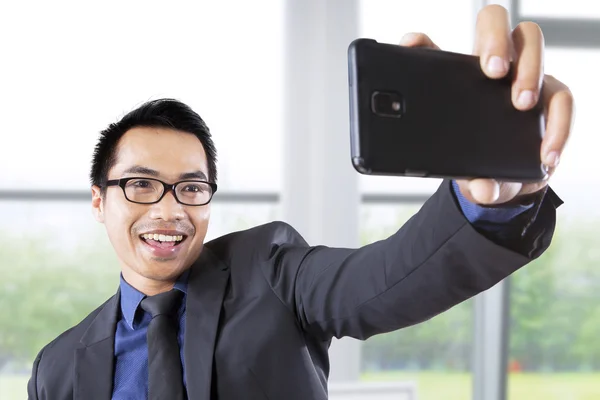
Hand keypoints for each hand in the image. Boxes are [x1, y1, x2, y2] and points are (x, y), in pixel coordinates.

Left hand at [399, 5, 573, 205]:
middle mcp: (491, 70)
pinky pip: (562, 97)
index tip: (414, 46)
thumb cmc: (477, 165)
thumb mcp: (465, 172)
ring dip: (529, 70)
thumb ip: (471, 179)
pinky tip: (547, 151)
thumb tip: (482, 188)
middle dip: (495, 42)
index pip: (435, 49)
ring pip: (531, 44)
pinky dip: (558, 124)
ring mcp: (522, 77)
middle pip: (493, 25)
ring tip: (522, 104)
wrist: (506, 181)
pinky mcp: (551, 96)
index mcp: (457, 81)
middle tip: (493, 72)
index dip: (423, 43)